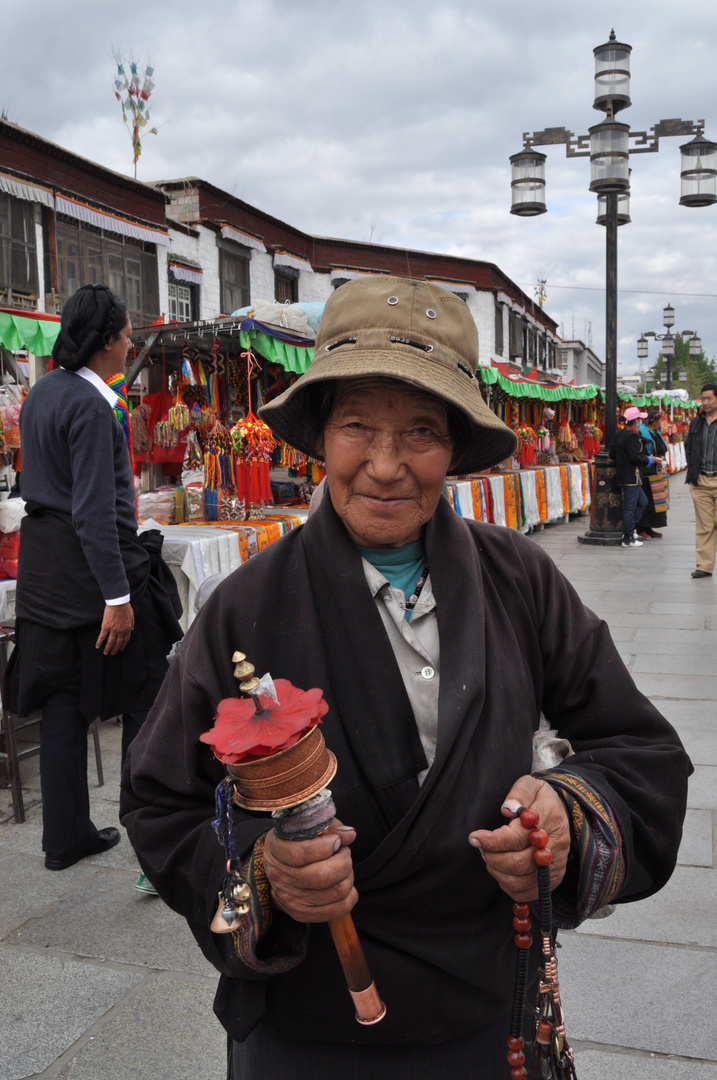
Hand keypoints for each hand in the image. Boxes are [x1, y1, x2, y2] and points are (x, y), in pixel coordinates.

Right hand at [95, 602, 134, 654]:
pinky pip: (102, 636)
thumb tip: (132, 629)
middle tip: (113, 653)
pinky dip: (99, 642)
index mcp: (127, 628)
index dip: (123, 645)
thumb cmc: (125, 607)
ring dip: (108, 648)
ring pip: (110, 642)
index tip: (121, 649)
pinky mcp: (106, 627)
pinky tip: (97, 646)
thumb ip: (132, 624)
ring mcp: (113, 629)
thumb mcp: (132, 616)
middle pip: (118, 643)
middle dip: (115, 649)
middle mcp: (121, 631)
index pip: (125, 640)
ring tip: (106, 653)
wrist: (118, 602)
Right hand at [263, 819, 356, 922]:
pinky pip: (341, 908)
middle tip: (343, 852)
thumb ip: (329, 828)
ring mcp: (291, 899)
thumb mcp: (309, 828)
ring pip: (337, 891)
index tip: (336, 840)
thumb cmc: (298, 842)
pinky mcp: (303, 914)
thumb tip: (350, 834)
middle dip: (343, 861)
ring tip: (342, 866)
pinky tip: (343, 882)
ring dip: (348, 875)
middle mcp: (280, 877)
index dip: (325, 846)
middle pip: (323, 876)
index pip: (300, 854)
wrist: (280, 869)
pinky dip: (350, 894)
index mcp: (276, 850)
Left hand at [468, 776, 570, 901]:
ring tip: (489, 855)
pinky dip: (507, 885)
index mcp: (550, 819)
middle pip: (518, 863)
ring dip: (496, 871)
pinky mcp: (552, 879)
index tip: (475, 837)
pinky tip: (501, 869)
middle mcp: (555, 846)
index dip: (492, 840)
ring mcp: (555, 865)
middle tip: (480, 846)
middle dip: (492, 857)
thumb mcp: (531, 784)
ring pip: (519, 881)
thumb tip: (507, 809)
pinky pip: (525, 893)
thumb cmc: (540, 799)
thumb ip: (519, 793)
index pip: (517, 837)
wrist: (563, 813)